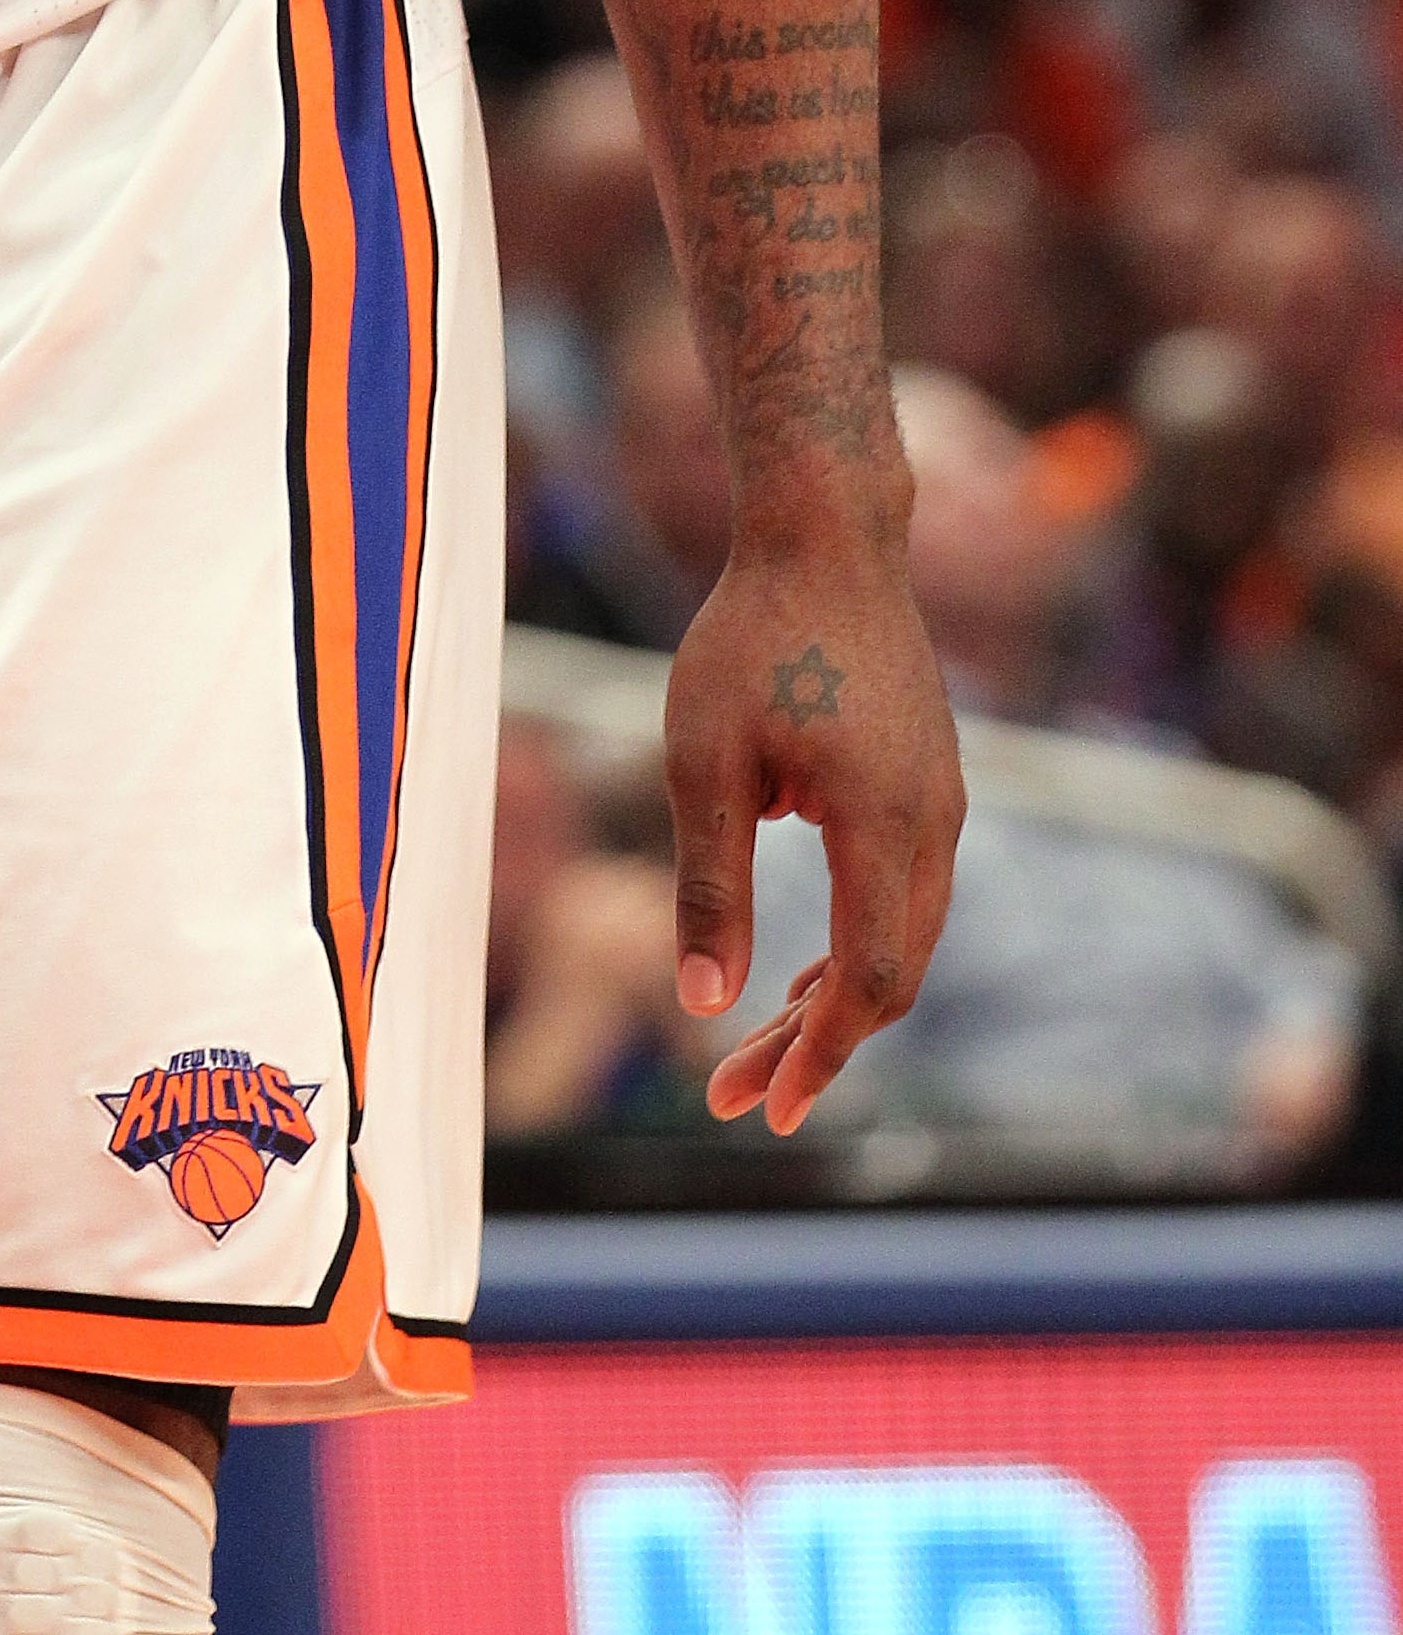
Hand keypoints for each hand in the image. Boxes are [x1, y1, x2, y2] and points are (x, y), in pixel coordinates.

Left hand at [664, 528, 963, 1135]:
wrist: (825, 534)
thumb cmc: (751, 637)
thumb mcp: (702, 761)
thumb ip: (708, 885)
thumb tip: (702, 1005)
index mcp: (884, 823)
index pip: (870, 979)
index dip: (820, 1052)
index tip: (765, 1108)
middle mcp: (933, 822)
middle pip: (891, 973)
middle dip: (814, 1043)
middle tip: (733, 1098)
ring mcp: (941, 801)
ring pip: (903, 938)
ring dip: (834, 998)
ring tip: (756, 1048)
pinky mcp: (929, 783)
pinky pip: (905, 894)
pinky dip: (857, 944)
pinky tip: (798, 968)